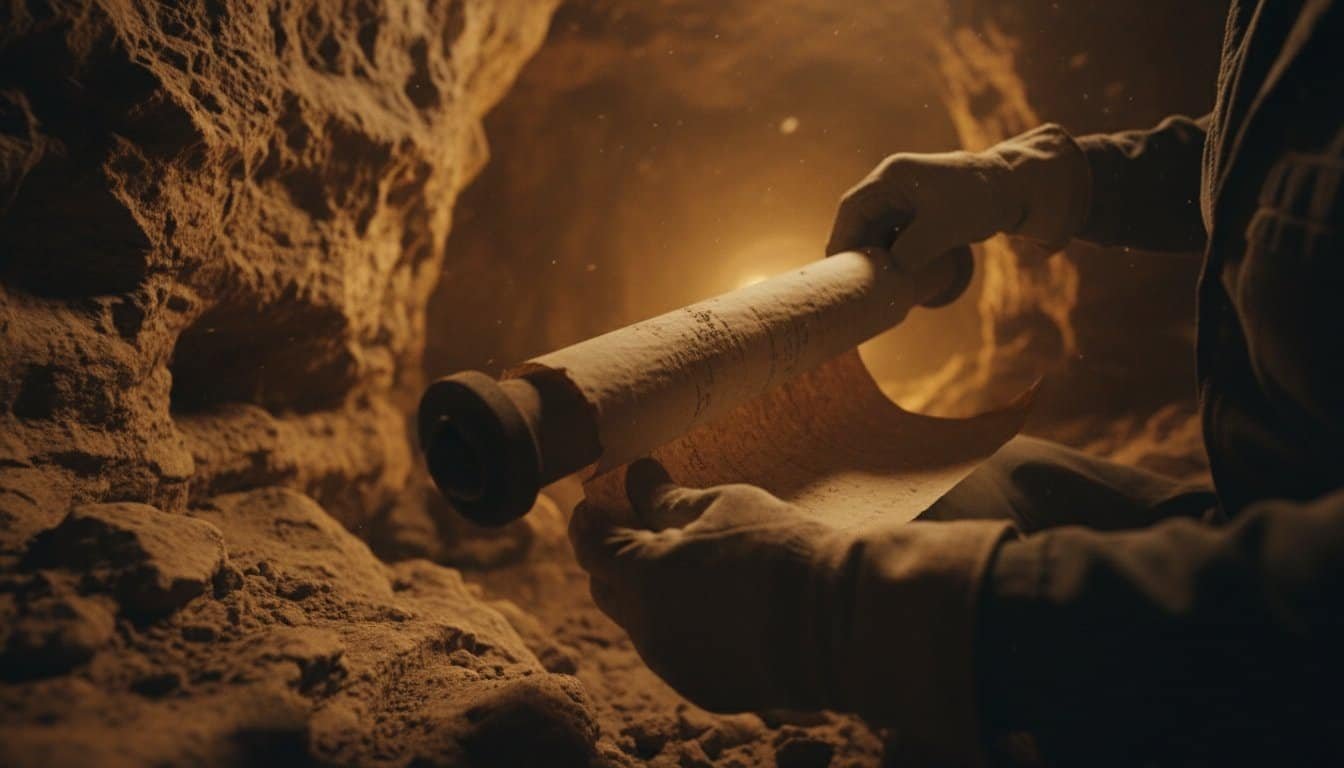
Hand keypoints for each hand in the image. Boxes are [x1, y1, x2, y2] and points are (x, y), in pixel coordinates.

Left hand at [569, 459, 1015, 762]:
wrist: (838, 621)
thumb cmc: (782, 550)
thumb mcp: (725, 506)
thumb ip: (669, 500)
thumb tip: (637, 479)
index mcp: (644, 575)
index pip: (592, 547)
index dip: (588, 523)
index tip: (595, 506)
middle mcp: (647, 626)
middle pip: (607, 589)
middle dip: (614, 560)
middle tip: (641, 531)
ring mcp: (673, 663)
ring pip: (641, 623)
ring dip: (650, 595)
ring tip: (690, 568)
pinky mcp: (702, 687)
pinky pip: (676, 651)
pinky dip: (684, 626)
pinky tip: (719, 605)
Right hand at [827, 124, 1090, 271]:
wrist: (1016, 190)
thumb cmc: (980, 200)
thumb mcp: (944, 227)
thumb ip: (912, 250)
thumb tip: (889, 275)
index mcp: (893, 176)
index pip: (853, 208)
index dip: (842, 238)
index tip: (838, 267)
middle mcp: (894, 183)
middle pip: (861, 219)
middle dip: (857, 250)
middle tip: (853, 282)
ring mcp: (905, 196)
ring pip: (878, 229)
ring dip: (875, 254)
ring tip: (873, 283)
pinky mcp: (918, 211)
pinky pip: (894, 233)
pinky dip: (891, 253)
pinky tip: (894, 274)